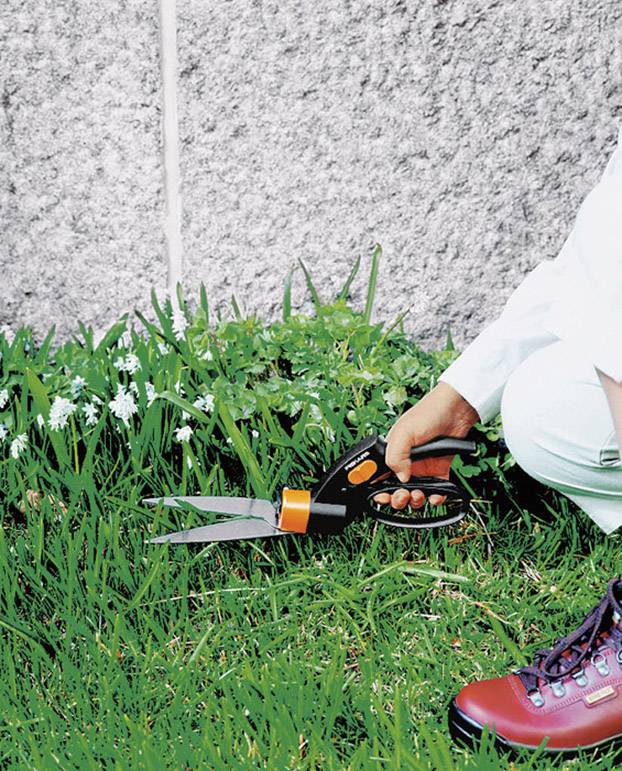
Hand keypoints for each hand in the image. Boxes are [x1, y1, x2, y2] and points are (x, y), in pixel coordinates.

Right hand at [374, 382, 478, 509]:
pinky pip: (435, 491)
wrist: (456, 410)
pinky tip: (435, 495)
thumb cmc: (429, 413)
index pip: (379, 476)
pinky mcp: (439, 471)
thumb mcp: (404, 432)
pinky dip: (435, 497)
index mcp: (393, 453)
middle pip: (395, 489)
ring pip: (414, 493)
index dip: (379, 489)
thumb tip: (400, 478)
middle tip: (402, 495)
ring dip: (415, 500)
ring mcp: (423, 468)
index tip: (383, 496)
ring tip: (418, 494)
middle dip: (397, 498)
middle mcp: (406, 462)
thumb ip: (395, 456)